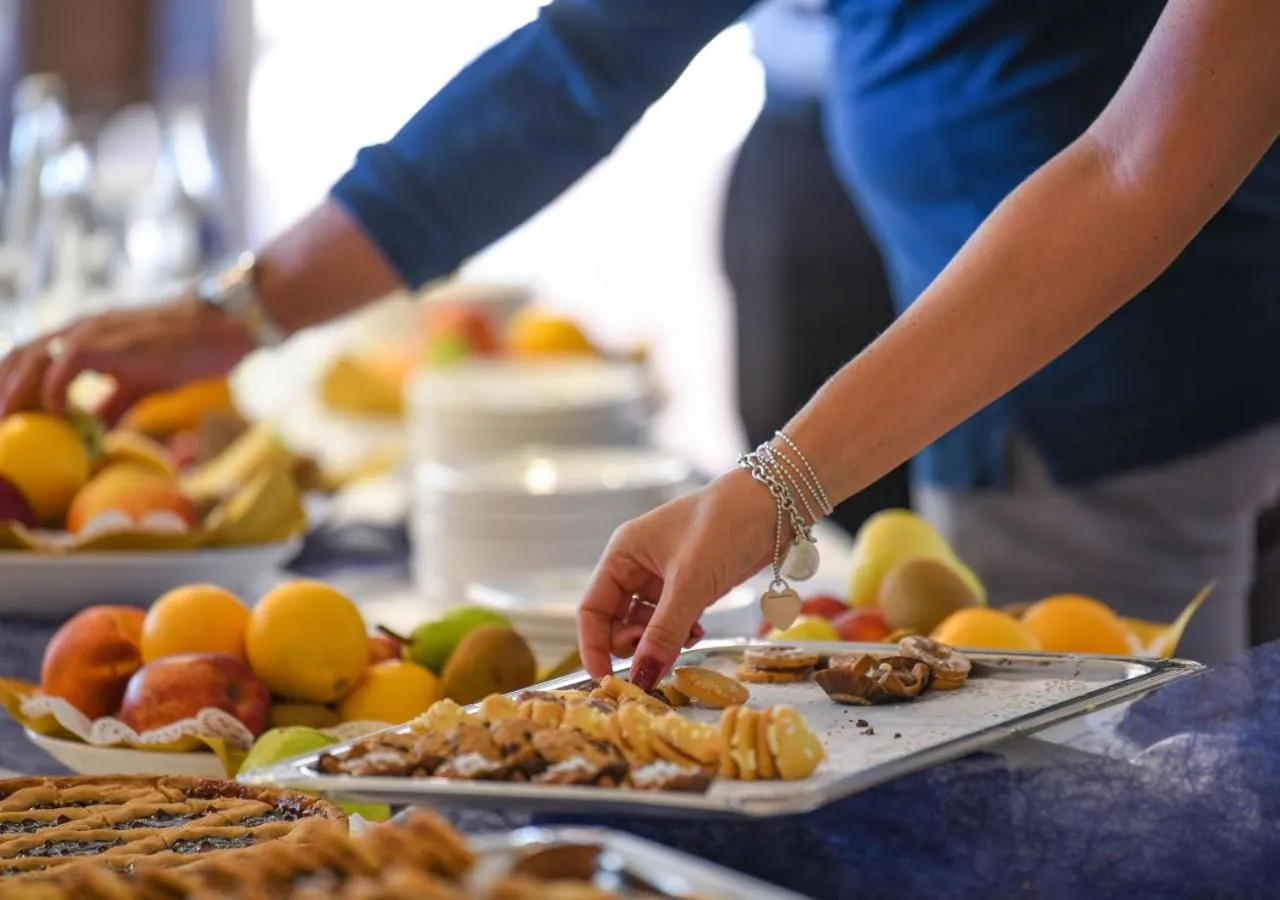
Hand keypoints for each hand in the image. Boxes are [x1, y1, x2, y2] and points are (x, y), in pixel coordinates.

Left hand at [0, 295, 252, 421]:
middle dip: (1, 388)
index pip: (29, 357)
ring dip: (14, 392)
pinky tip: (58, 412)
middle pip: (18, 355)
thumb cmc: (189, 352)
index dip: (9, 384)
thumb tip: (95, 435)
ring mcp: (92, 331)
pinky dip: (55, 389)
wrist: (220, 326)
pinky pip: (65, 364)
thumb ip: (114, 404)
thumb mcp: (142, 384)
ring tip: (9, 423)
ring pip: (31, 358)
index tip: (5, 416)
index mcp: (84, 336)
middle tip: (0, 424)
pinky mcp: (109, 340)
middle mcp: (80, 328)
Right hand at [578, 467, 777, 689]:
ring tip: (684, 641)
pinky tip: (697, 632)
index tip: (605, 678)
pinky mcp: (690, 584)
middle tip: (655, 658)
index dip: (593, 645)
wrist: (774, 504)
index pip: (592, 607)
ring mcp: (664, 576)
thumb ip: (664, 633)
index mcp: (623, 554)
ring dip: (659, 641)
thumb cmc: (725, 525)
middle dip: (633, 644)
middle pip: (616, 620)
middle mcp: (637, 565)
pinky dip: (679, 633)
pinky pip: (671, 620)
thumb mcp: (691, 583)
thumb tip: (642, 677)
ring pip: (646, 624)